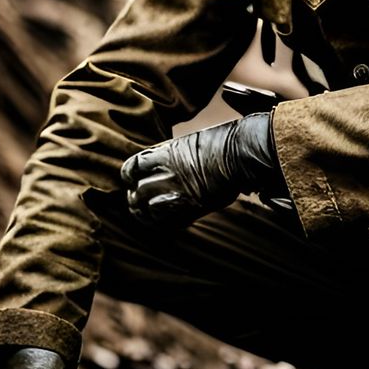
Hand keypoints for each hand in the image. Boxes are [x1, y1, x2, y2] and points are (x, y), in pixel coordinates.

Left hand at [120, 111, 282, 226]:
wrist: (238, 157)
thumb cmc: (220, 144)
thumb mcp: (187, 144)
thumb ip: (169, 157)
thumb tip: (163, 167)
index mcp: (161, 155)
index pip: (130, 170)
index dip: (130, 177)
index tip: (134, 180)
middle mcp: (163, 176)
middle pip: (135, 193)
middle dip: (135, 198)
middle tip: (139, 201)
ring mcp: (174, 195)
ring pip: (145, 211)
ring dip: (145, 213)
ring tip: (148, 214)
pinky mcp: (187, 211)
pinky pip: (164, 223)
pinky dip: (163, 224)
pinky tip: (166, 221)